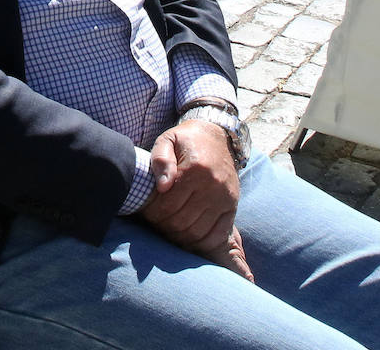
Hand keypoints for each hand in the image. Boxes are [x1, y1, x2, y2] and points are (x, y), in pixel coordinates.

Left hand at [140, 119, 246, 275]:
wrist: (218, 137)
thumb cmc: (187, 141)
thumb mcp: (168, 140)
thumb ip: (160, 159)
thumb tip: (162, 186)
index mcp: (195, 168)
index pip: (168, 206)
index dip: (153, 214)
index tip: (147, 212)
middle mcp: (213, 185)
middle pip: (181, 222)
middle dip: (163, 226)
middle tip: (156, 222)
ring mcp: (225, 198)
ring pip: (196, 232)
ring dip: (179, 237)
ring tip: (169, 229)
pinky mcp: (232, 206)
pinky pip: (216, 235)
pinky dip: (201, 243)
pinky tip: (188, 237)